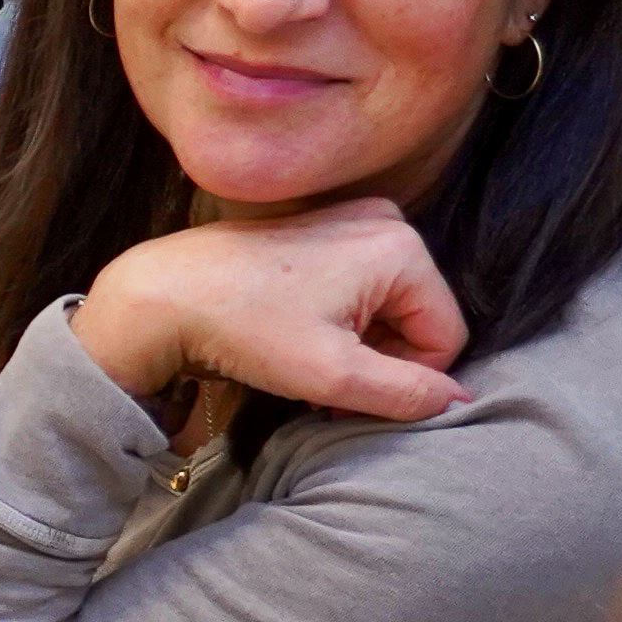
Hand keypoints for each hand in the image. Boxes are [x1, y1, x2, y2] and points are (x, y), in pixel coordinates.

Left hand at [76, 197, 472, 421]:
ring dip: (358, 349)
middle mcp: (386, 221)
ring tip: (307, 365)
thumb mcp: (333, 375)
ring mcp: (352, 219)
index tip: (350, 400)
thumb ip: (406, 393)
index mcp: (402, 247)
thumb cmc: (245, 329)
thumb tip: (458, 402)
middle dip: (380, 363)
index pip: (446, 335)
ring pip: (387, 309)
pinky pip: (359, 289)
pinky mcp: (323, 229)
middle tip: (327, 390)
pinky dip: (338, 324)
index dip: (408, 380)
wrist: (164, 295)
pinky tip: (297, 339)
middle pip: (417, 318)